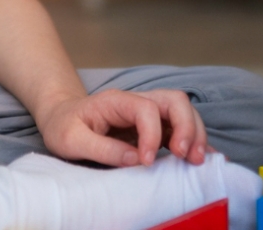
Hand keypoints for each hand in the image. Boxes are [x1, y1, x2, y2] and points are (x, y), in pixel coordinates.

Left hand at [35, 89, 208, 166]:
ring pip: (182, 110)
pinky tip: (201, 157)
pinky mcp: (153, 126)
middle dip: (187, 127)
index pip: (146, 109)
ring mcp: (148, 112)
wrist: (61, 117)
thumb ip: (101, 149)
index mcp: (115, 101)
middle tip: (187, 156)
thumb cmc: (63, 126)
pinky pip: (180, 126)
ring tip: (197, 160)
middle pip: (174, 100)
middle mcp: (136, 101)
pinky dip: (194, 139)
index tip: (147, 161)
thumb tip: (135, 159)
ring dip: (195, 133)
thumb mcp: (70, 139)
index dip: (152, 135)